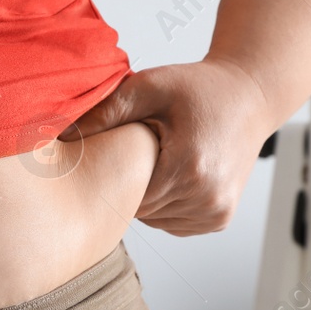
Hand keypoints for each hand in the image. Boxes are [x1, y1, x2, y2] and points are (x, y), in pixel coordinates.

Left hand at [61, 58, 273, 234]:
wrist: (251, 95)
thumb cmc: (201, 88)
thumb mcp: (149, 87)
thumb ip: (105, 112)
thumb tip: (59, 136)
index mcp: (189, 168)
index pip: (126, 194)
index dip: (115, 174)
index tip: (116, 151)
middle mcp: (207, 197)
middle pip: (139, 209)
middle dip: (131, 184)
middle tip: (139, 152)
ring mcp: (216, 213)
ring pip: (154, 219)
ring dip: (150, 195)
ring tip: (161, 159)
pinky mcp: (219, 219)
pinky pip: (173, 222)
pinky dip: (167, 203)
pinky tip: (173, 174)